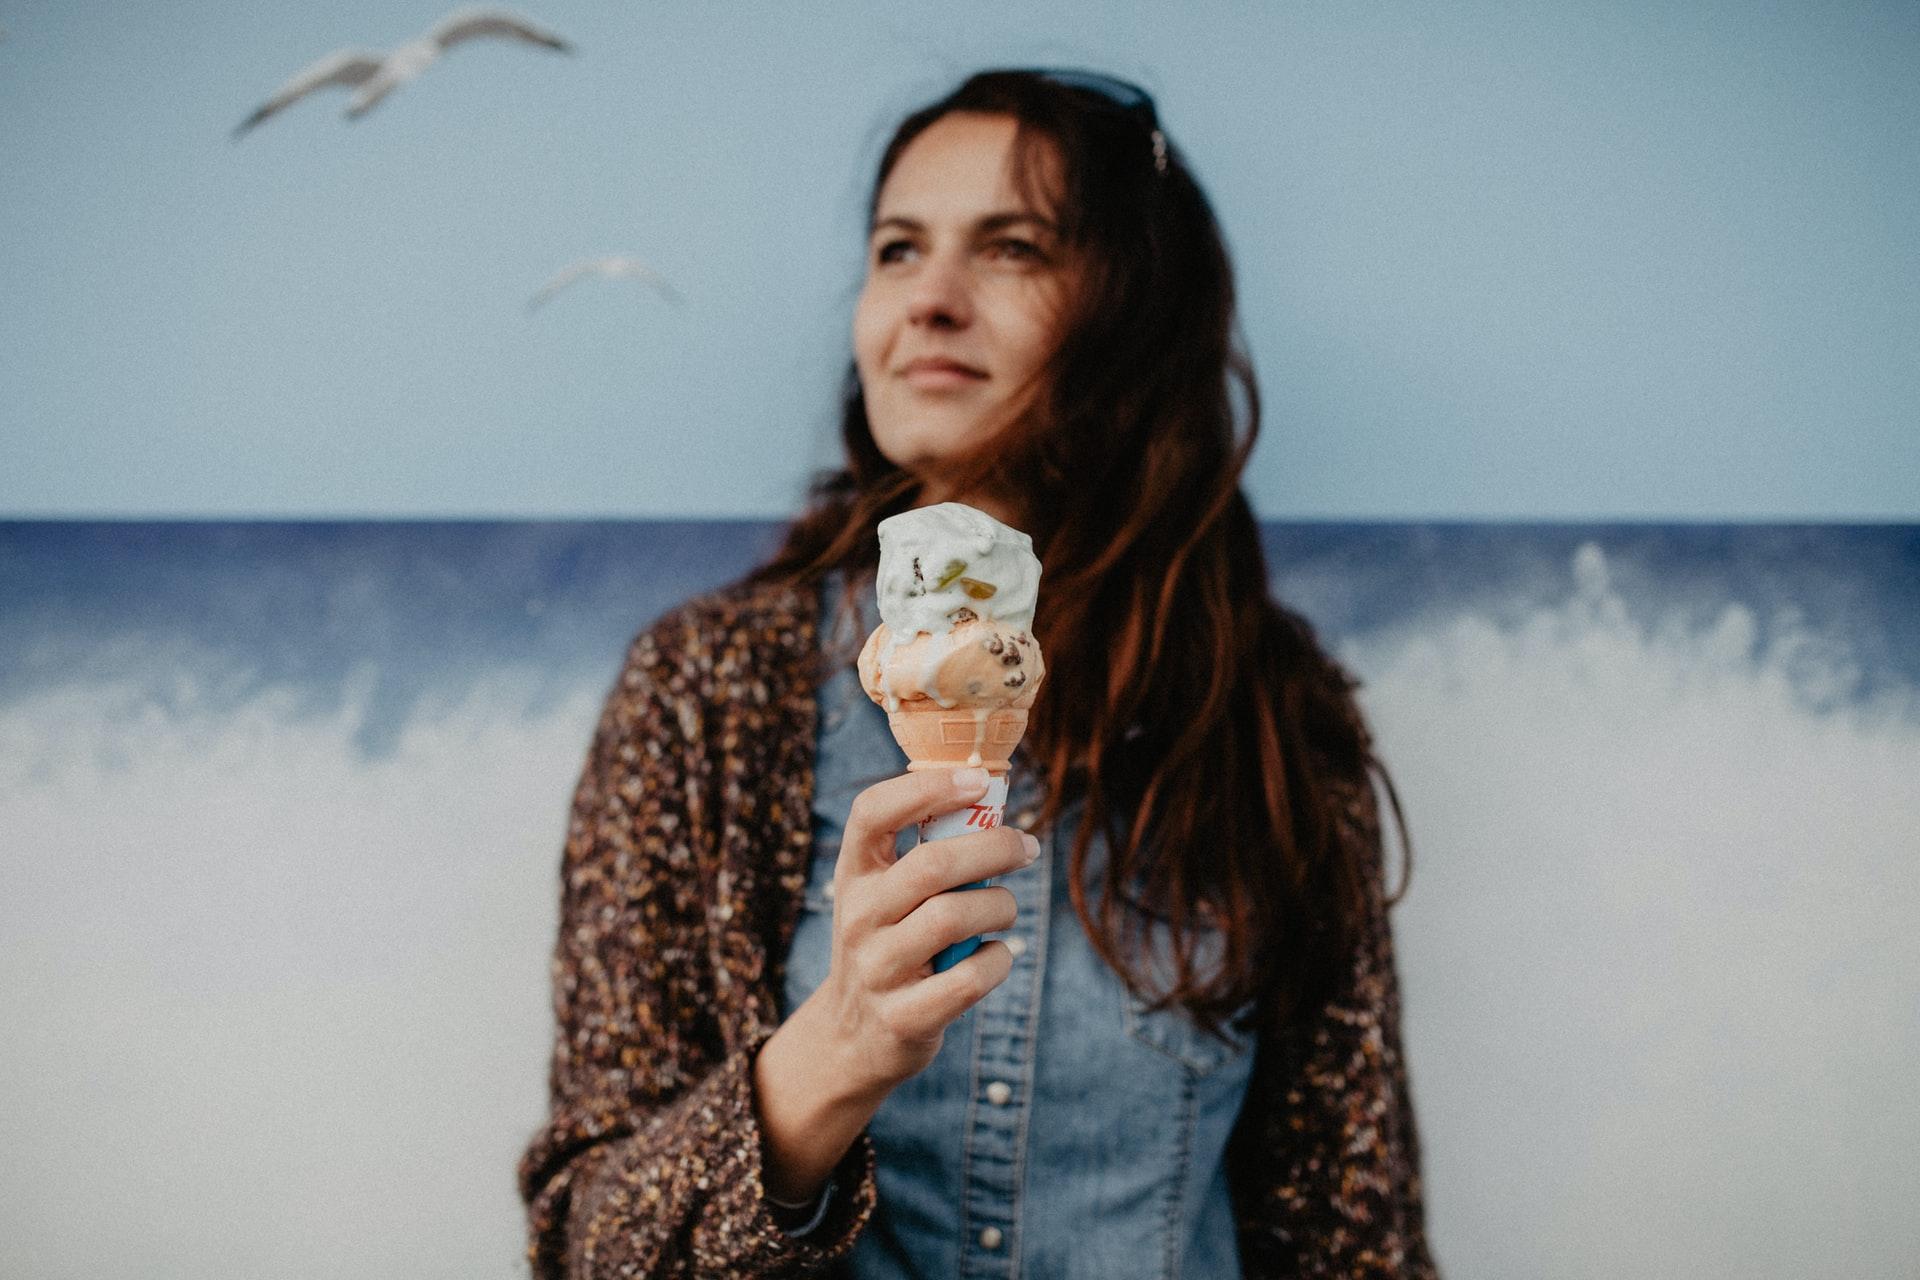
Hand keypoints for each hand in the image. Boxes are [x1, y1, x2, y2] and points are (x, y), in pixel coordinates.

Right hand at [807, 766, 1037, 1095]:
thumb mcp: (886, 895)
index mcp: (854, 874)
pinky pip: (969, 980)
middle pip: (931, 865)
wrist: (853, 1035)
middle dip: (994, 848)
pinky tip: (996, 955)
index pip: (871, 813)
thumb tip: (994, 802)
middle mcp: (858, 917)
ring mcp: (876, 969)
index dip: (926, 788)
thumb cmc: (892, 943)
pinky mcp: (903, 1017)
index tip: (980, 779)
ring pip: (953, 918)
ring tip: (1006, 909)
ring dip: (1000, 906)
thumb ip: (925, 853)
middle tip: (1027, 846)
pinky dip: (998, 960)